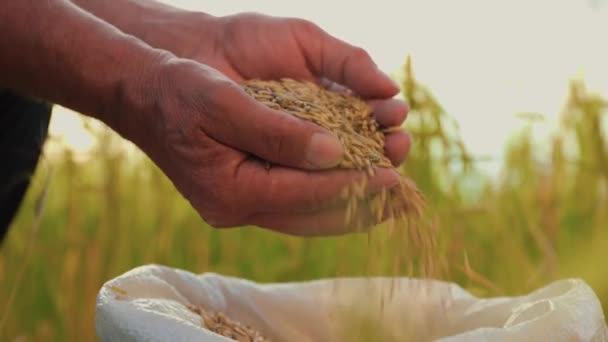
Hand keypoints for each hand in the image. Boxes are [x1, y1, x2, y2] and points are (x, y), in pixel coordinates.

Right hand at [122, 14, 412, 235]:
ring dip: (353, 201)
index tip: (396, 177)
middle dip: (363, 204)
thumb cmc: (178, 91)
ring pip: (310, 214)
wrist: (145, 94)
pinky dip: (332, 192)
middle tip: (407, 196)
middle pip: (314, 217)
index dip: (353, 186)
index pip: (305, 195)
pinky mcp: (248, 191)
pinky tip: (358, 181)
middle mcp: (237, 207)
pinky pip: (299, 201)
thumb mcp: (223, 102)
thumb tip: (334, 153)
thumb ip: (277, 132)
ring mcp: (242, 203)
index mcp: (229, 191)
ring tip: (394, 191)